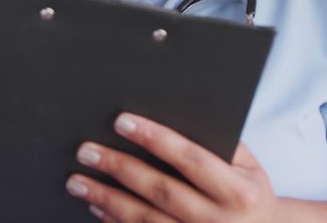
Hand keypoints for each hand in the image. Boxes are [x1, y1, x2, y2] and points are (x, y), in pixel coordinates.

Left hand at [65, 112, 280, 221]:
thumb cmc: (249, 193)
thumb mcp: (249, 167)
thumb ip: (218, 143)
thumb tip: (170, 114)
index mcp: (238, 192)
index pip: (190, 159)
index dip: (155, 139)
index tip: (122, 121)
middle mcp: (218, 221)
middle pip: (160, 191)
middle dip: (119, 168)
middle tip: (86, 150)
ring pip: (144, 220)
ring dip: (106, 199)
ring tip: (77, 181)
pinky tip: (96, 208)